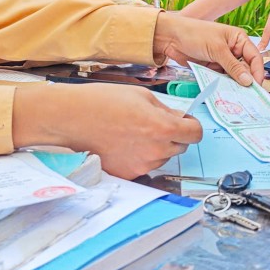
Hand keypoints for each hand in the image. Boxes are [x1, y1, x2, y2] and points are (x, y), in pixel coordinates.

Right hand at [14, 84, 202, 179]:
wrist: (73, 119)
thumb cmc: (104, 102)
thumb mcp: (142, 96)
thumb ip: (165, 110)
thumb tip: (178, 119)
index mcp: (163, 128)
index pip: (195, 134)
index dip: (191, 126)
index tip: (185, 122)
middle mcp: (156, 151)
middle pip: (180, 146)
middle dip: (173, 135)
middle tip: (154, 123)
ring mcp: (142, 165)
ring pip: (162, 157)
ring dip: (156, 146)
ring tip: (133, 132)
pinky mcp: (129, 174)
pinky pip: (144, 165)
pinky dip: (140, 156)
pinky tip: (124, 143)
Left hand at [154, 13, 264, 85]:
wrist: (171, 38)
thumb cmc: (195, 34)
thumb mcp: (217, 49)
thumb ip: (233, 66)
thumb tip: (249, 81)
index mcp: (239, 39)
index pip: (254, 57)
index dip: (257, 71)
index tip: (257, 85)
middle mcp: (233, 50)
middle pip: (246, 68)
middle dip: (247, 80)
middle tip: (248, 95)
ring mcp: (223, 60)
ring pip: (235, 76)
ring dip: (236, 85)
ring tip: (238, 97)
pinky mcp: (213, 68)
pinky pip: (223, 79)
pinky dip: (225, 85)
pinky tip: (226, 93)